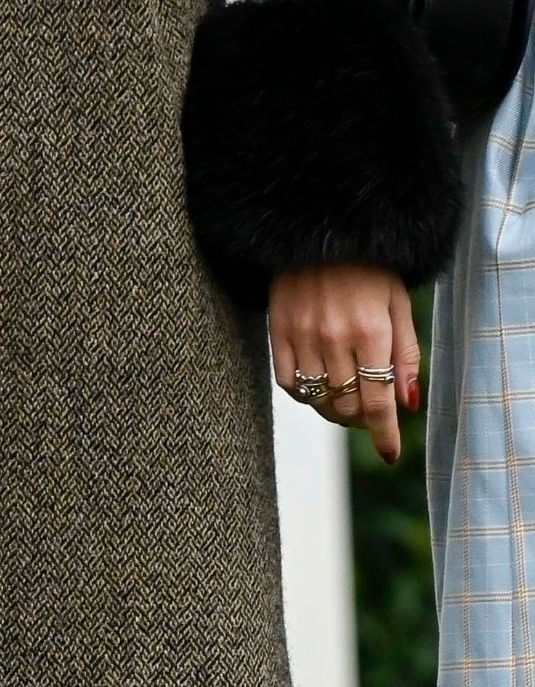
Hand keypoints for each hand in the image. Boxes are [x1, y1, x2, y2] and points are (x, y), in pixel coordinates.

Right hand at [267, 262, 421, 464]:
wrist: (322, 233)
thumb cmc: (370, 270)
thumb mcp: (398, 306)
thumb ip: (406, 356)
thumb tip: (407, 404)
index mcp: (371, 332)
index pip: (378, 401)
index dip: (384, 434)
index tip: (390, 454)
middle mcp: (335, 338)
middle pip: (348, 405)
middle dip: (363, 418)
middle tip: (370, 410)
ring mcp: (302, 335)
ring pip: (318, 399)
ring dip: (335, 409)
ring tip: (346, 398)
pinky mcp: (278, 330)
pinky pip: (288, 382)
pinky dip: (305, 394)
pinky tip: (318, 385)